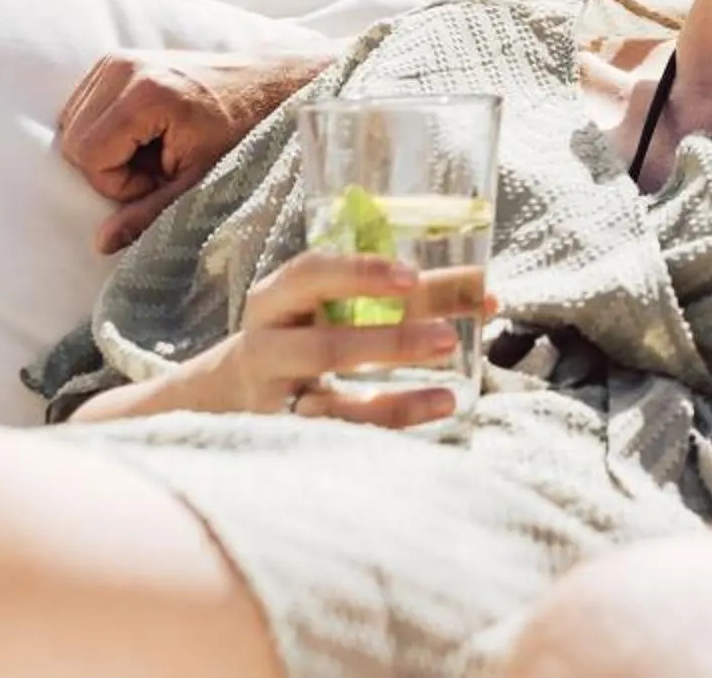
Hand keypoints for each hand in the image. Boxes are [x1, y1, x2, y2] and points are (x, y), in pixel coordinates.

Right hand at [55, 48, 332, 251]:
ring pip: (73, 124)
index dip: (119, 182)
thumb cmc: (242, 131)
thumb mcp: (200, 180)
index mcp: (144, 93)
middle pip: (73, 140)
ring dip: (107, 148)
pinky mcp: (117, 60)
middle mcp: (123, 68)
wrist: (268, 84)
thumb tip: (100, 244)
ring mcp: (117, 59)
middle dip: (109, 166)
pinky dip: (106, 129)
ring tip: (156, 148)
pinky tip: (147, 132)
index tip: (161, 177)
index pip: (88, 155)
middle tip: (159, 165)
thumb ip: (148, 213)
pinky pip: (83, 107)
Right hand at [91, 249, 499, 430]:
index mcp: (276, 299)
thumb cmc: (302, 332)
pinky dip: (387, 428)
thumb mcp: (330, 303)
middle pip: (326, 345)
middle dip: (391, 341)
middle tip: (450, 336)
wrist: (224, 397)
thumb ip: (403, 293)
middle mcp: (265, 348)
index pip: (311, 274)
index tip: (412, 276)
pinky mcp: (286, 440)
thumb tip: (487, 290)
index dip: (360, 273)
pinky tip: (432, 414)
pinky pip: (339, 439)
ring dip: (395, 399)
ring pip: (330, 403)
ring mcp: (272, 402)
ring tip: (451, 393)